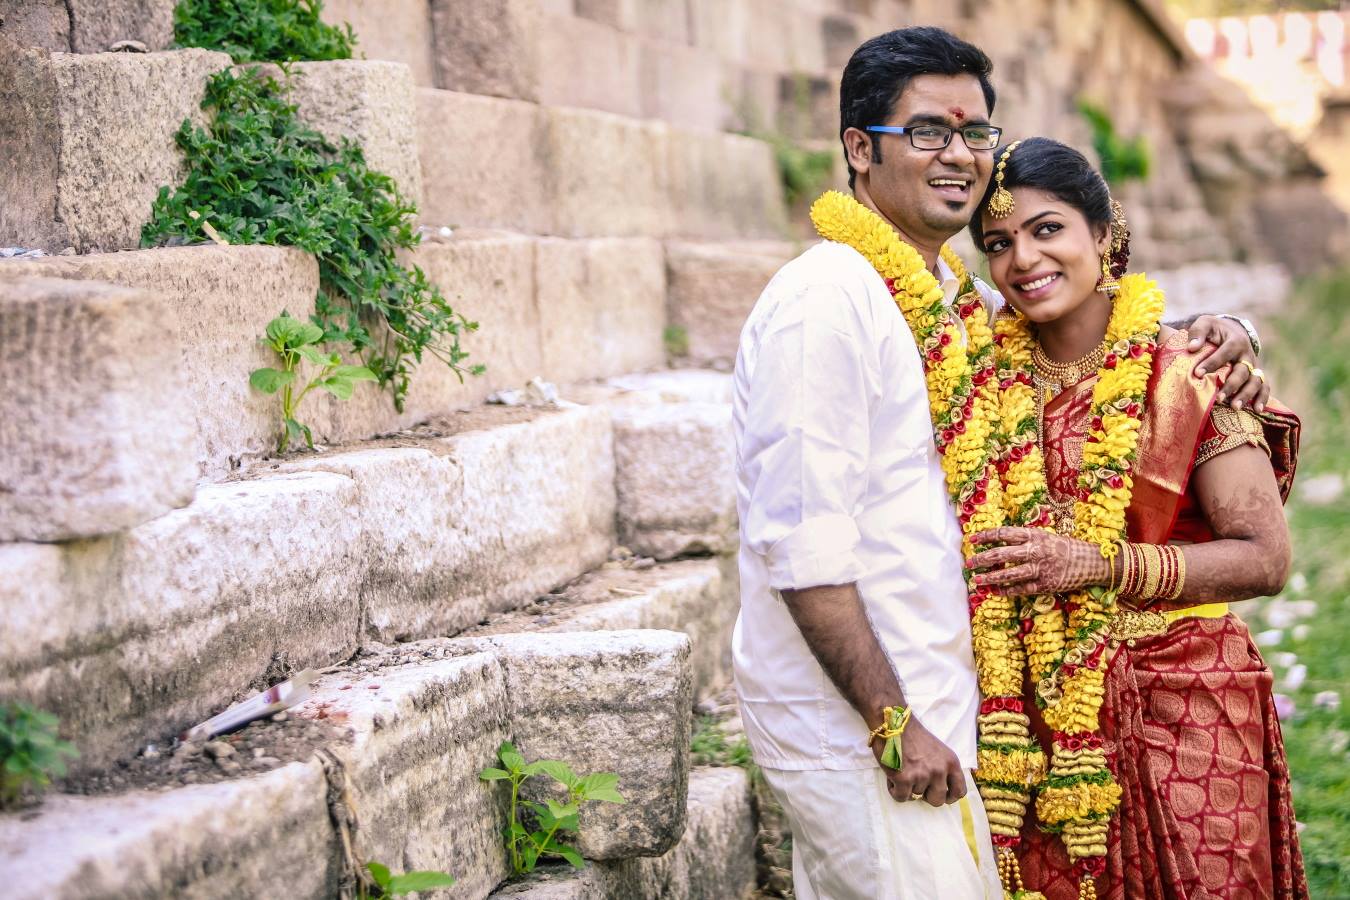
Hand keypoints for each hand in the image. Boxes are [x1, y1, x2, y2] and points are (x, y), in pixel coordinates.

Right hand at [873, 717, 966, 806]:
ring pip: (916, 797)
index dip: (949, 797)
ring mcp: (922, 775)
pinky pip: (900, 797)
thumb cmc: (913, 735)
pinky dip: (894, 790)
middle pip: (938, 800)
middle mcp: (939, 770)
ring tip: (901, 771)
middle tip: (916, 784)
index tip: (941, 796)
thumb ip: (943, 768)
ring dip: (907, 788)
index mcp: (951, 762)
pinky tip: (892, 777)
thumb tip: (941, 789)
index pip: (960, 791)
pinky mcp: (904, 778)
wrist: (893, 721)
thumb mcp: (939, 750)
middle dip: (926, 796)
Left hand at [967, 527, 1108, 595]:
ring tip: (977, 581)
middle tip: (968, 564)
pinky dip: (1008, 590)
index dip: (986, 536)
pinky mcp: (1045, 584)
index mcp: (1033, 535)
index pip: (1003, 533)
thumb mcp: (1045, 537)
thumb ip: (1025, 540)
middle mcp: (1034, 550)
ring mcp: (1039, 568)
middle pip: (1001, 554)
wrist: (1091, 562)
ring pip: (1009, 574)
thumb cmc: (1065, 547)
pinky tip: (996, 592)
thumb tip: (1000, 542)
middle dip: (982, 559)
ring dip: (990, 578)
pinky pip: (1022, 589)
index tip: (972, 539)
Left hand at [1188, 316, 1270, 412]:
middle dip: (1232, 385)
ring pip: (1255, 381)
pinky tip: (1257, 410)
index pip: (1225, 352)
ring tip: (1235, 407)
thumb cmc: (1214, 329)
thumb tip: (1192, 347)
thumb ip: (1198, 332)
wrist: (1232, 330)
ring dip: (1246, 395)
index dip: (1212, 363)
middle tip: (1219, 399)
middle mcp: (1247, 355)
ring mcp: (1254, 366)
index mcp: (1235, 341)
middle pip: (1243, 371)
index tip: (1197, 373)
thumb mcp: (1205, 323)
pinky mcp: (1256, 375)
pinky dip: (1263, 398)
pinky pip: (1264, 387)